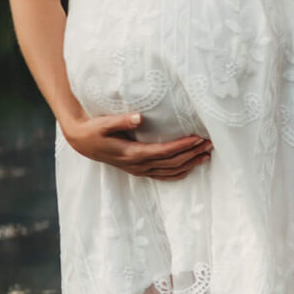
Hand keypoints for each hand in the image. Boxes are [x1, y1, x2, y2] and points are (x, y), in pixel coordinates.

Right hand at [62, 112, 209, 179]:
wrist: (83, 143)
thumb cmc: (94, 131)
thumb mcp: (103, 124)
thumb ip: (121, 121)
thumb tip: (139, 117)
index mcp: (132, 153)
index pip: (164, 151)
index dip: (182, 146)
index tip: (197, 138)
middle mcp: (139, 165)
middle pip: (172, 162)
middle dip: (192, 153)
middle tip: (210, 144)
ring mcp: (140, 170)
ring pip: (171, 171)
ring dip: (190, 163)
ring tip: (207, 154)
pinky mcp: (140, 171)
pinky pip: (164, 176)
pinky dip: (180, 172)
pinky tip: (191, 166)